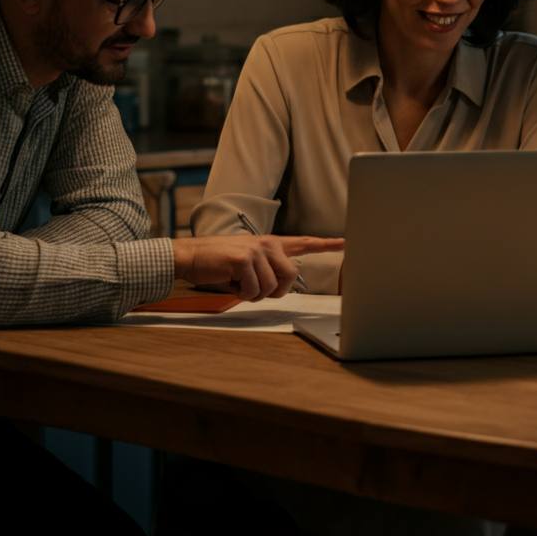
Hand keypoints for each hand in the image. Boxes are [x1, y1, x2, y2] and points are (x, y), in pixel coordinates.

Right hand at [172, 235, 344, 302]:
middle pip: (290, 277)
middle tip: (255, 289)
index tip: (345, 242)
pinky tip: (230, 281)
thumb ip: (268, 268)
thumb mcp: (248, 262)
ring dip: (253, 293)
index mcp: (270, 244)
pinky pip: (253, 291)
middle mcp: (266, 244)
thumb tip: (282, 284)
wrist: (191, 256)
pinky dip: (241, 294)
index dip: (326, 244)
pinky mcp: (243, 260)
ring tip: (238, 281)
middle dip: (275, 291)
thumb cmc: (219, 263)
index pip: (304, 242)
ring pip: (271, 288)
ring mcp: (255, 250)